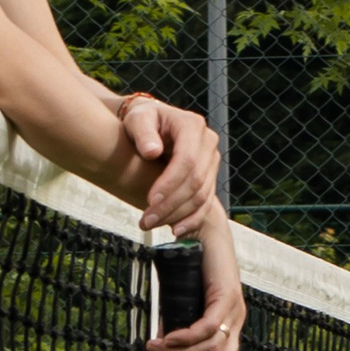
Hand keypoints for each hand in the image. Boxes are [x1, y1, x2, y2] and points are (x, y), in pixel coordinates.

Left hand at [119, 93, 219, 235]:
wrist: (152, 123)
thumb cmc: (142, 119)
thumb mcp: (138, 119)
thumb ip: (142, 132)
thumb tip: (152, 152)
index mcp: (192, 126)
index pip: (186, 160)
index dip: (169, 184)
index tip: (149, 201)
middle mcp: (208, 142)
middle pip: (196, 181)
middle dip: (171, 205)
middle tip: (145, 220)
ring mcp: (212, 160)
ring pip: (201, 195)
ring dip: (177, 215)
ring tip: (150, 224)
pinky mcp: (210, 176)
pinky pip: (206, 203)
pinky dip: (192, 219)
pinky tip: (175, 230)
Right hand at [150, 204, 246, 350]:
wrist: (200, 231)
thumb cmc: (188, 272)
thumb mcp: (177, 311)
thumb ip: (170, 337)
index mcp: (228, 333)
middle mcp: (235, 325)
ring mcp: (234, 312)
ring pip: (213, 349)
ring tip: (154, 349)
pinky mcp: (226, 296)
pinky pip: (206, 327)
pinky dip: (185, 337)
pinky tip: (166, 338)